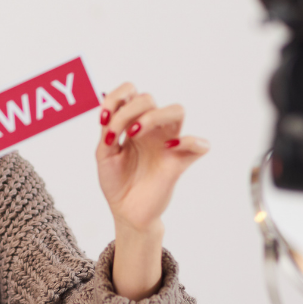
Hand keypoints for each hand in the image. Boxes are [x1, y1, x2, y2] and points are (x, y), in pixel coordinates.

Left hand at [96, 83, 208, 232]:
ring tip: (134, 133)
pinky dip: (188, 141)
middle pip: (149, 98)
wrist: (125, 211)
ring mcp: (168, 143)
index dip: (116, 97)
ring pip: (176, 110)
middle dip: (128, 111)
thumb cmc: (116, 182)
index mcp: (132, 124)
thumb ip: (108, 130)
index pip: (131, 92)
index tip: (102, 119)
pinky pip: (199, 145)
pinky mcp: (180, 162)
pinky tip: (168, 148)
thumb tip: (110, 111)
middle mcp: (152, 130)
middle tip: (117, 134)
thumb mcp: (104, 154)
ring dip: (152, 116)